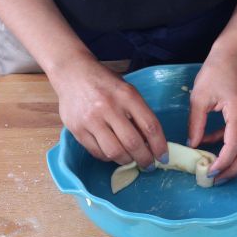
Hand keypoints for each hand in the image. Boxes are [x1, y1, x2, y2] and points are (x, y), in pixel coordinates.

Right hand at [49, 55, 167, 168]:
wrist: (72, 72)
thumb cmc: (105, 83)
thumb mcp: (127, 91)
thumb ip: (138, 113)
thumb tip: (150, 143)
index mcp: (126, 95)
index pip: (150, 126)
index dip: (159, 146)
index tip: (163, 157)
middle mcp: (108, 107)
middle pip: (132, 143)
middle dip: (144, 159)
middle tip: (148, 165)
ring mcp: (90, 119)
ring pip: (114, 152)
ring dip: (126, 161)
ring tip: (130, 159)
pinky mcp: (76, 129)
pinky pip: (97, 152)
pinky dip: (108, 157)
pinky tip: (113, 154)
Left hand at [188, 47, 236, 183]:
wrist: (234, 54)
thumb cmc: (215, 71)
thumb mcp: (199, 97)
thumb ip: (195, 124)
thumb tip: (191, 146)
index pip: (234, 145)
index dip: (223, 162)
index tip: (209, 172)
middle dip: (234, 170)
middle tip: (216, 180)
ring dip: (234, 161)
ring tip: (215, 170)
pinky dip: (231, 146)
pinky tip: (211, 145)